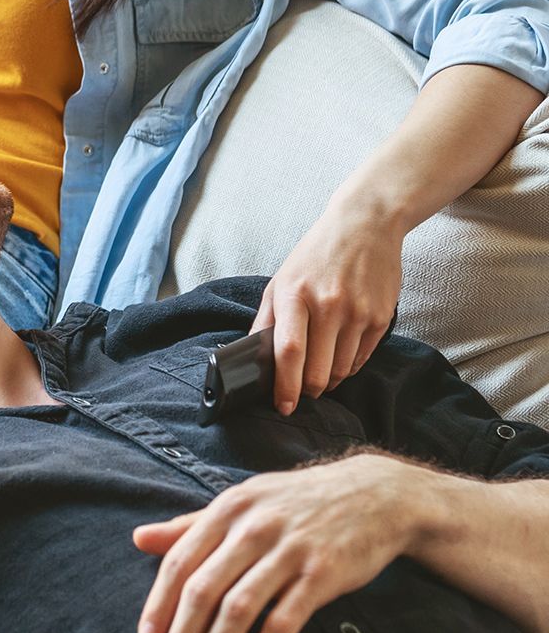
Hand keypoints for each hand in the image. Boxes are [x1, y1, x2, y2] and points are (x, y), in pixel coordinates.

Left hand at [132, 453, 416, 632]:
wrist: (372, 494)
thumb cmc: (295, 502)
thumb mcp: (242, 503)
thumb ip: (192, 524)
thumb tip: (139, 538)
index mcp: (229, 508)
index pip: (181, 560)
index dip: (160, 603)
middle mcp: (254, 526)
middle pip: (205, 588)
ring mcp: (289, 549)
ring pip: (239, 607)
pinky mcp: (322, 574)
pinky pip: (285, 619)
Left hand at [250, 207, 402, 413]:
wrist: (365, 225)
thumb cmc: (316, 254)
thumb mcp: (281, 279)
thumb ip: (266, 319)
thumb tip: (252, 356)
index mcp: (295, 294)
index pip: (289, 352)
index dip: (284, 386)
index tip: (282, 406)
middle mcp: (328, 305)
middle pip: (318, 372)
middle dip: (307, 391)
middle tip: (301, 392)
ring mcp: (357, 313)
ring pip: (341, 372)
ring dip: (328, 381)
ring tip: (320, 370)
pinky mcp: (380, 318)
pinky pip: (361, 360)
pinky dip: (347, 366)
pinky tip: (339, 354)